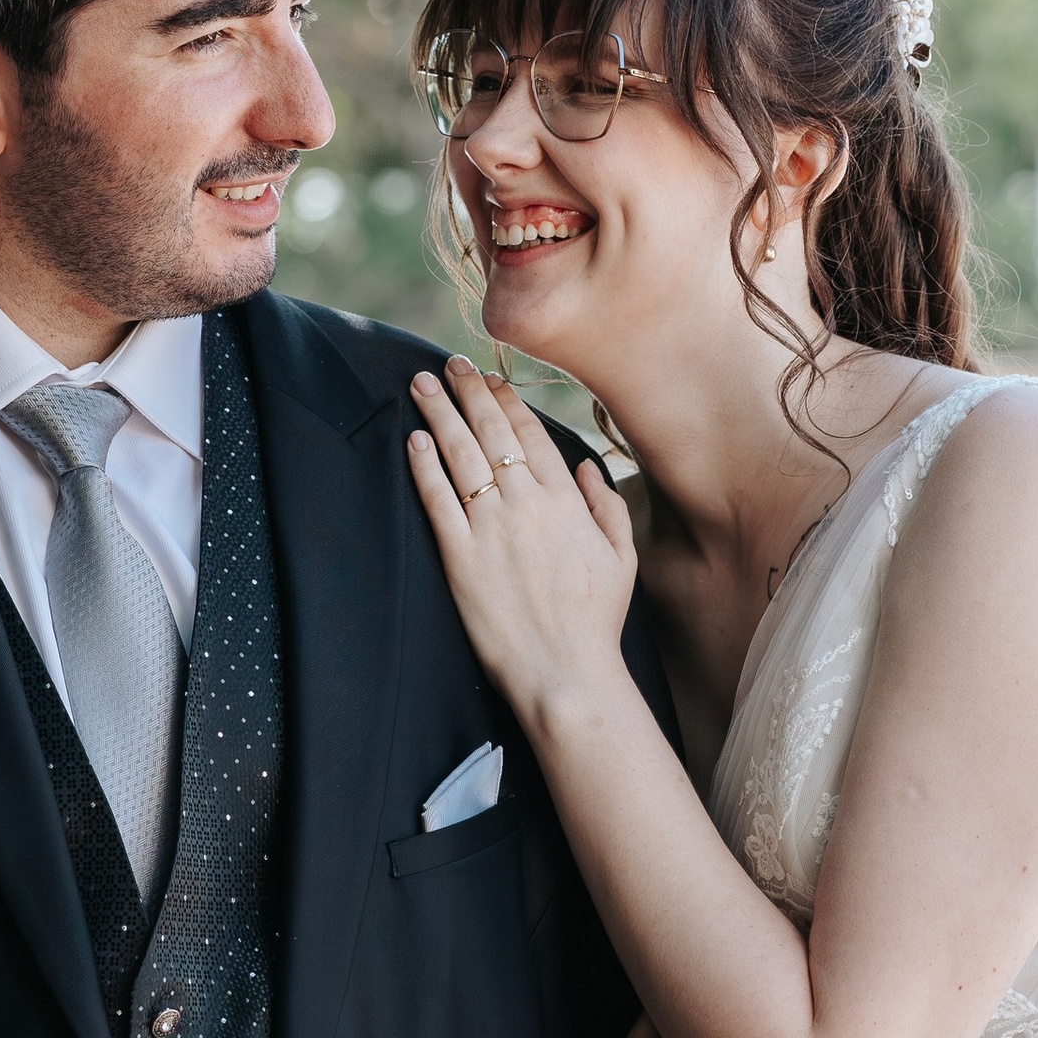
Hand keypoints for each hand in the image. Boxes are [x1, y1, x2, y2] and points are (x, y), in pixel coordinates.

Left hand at [406, 360, 636, 735]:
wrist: (565, 672)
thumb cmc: (596, 621)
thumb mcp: (622, 558)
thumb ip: (608, 505)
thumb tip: (588, 465)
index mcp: (568, 500)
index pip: (531, 435)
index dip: (508, 401)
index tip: (491, 378)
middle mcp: (528, 504)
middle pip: (492, 432)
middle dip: (469, 392)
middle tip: (450, 365)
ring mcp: (491, 528)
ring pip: (460, 455)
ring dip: (439, 414)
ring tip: (421, 384)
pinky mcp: (460, 557)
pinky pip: (437, 499)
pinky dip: (424, 466)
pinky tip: (414, 440)